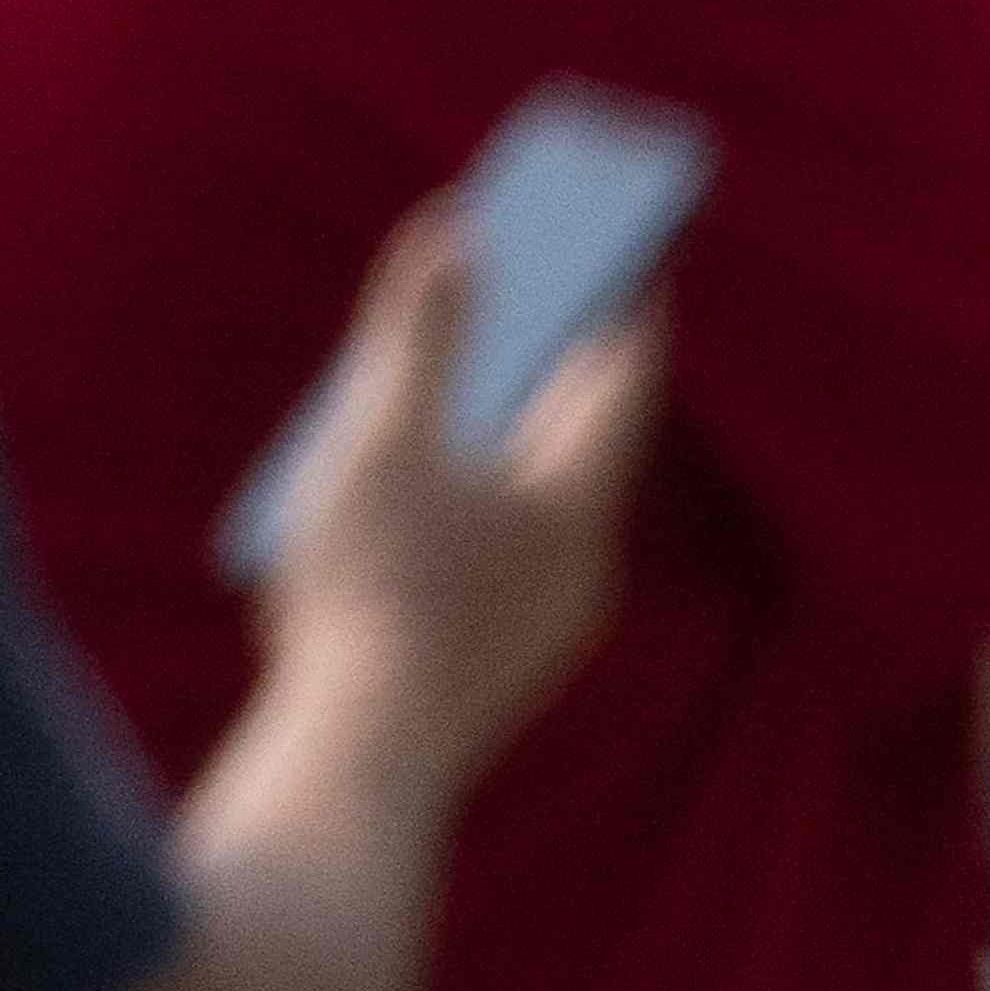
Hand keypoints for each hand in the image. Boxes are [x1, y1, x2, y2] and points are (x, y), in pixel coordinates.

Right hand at [255, 202, 661, 778]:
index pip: (623, 373)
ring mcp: (550, 613)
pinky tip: (435, 480)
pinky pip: (513, 548)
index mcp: (576, 495)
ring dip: (517, 425)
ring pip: (547, 493)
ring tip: (478, 364)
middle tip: (549, 278)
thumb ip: (420, 331)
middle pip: (587, 427)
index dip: (623, 299)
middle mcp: (586, 555)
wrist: (358, 757)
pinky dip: (487, 492)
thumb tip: (460, 234)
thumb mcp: (379, 434)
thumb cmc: (367, 587)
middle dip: (563, 352)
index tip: (631, 239)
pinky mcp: (507, 655)